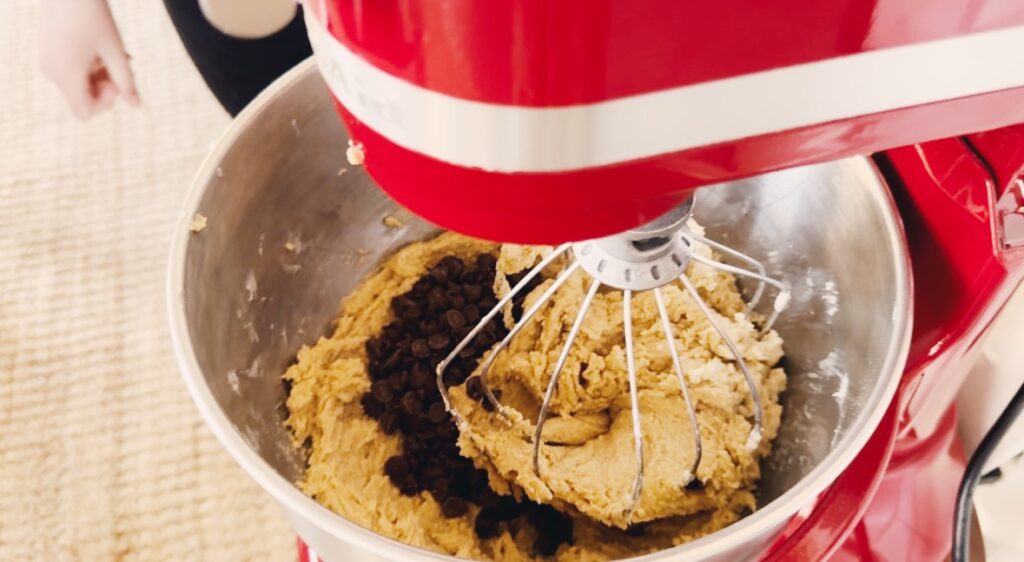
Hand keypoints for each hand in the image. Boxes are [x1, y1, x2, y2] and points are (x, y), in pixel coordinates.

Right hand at [37, 0, 139, 118]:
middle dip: (106, 86)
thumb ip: (126, 81)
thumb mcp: (114, 50)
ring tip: (119, 52)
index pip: (85, 112)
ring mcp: (48, 61)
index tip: (117, 80)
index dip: (106, 103)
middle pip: (83, 98)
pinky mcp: (49, 51)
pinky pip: (72, 69)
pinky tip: (105, 46)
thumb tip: (137, 105)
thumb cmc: (92, 13)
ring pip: (79, 83)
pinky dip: (90, 64)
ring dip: (101, 74)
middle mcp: (52, 72)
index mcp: (65, 75)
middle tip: (123, 64)